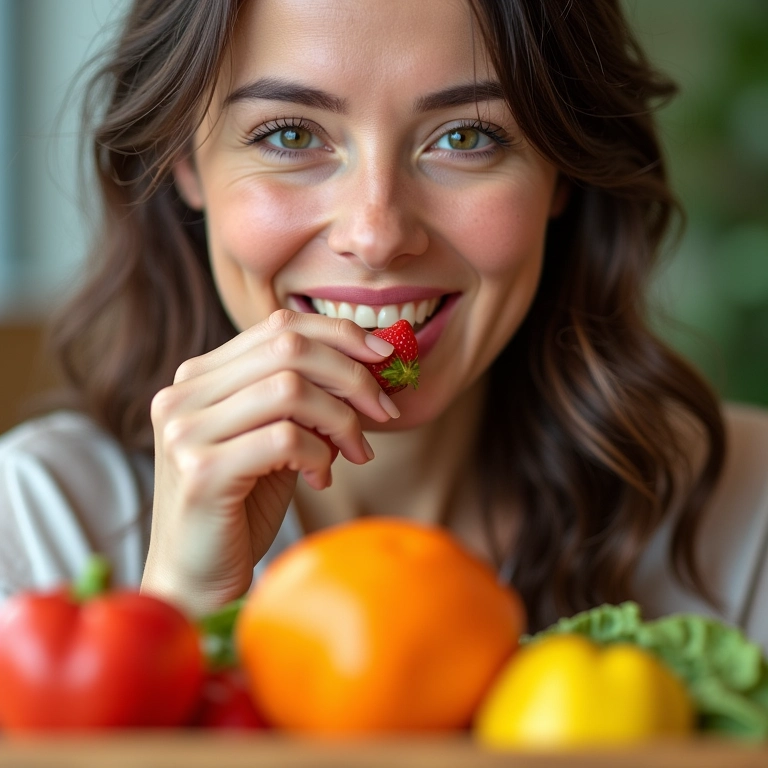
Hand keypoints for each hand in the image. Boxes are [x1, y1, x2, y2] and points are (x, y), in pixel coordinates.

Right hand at [141, 310, 397, 615]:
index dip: (340, 334)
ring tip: (355, 452)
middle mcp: (184, 394)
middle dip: (353, 376)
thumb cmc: (243, 507)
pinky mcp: (200, 470)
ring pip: (291, 389)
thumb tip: (371, 365)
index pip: (278, 327)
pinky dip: (320, 456)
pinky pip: (286, 439)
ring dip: (341, 420)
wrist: (198, 576)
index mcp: (199, 377)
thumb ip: (307, 400)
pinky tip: (321, 478)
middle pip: (289, 349)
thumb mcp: (279, 440)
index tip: (384, 357)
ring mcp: (186, 430)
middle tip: (385, 411)